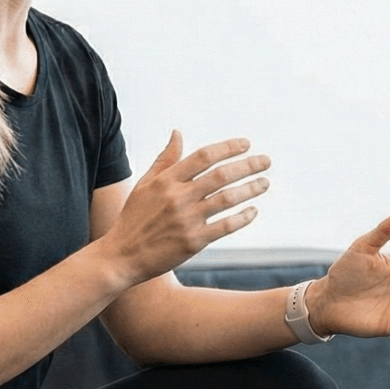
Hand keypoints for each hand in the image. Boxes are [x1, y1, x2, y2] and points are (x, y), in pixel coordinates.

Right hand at [105, 131, 269, 282]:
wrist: (122, 256)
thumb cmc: (134, 217)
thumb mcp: (145, 184)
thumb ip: (165, 159)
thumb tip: (178, 132)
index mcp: (167, 180)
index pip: (204, 156)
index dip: (228, 148)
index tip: (246, 144)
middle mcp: (178, 197)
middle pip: (221, 175)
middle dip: (248, 165)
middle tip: (266, 160)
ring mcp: (187, 220)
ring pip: (227, 199)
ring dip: (250, 189)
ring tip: (265, 182)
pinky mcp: (193, 242)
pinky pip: (225, 226)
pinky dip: (242, 217)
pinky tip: (253, 211)